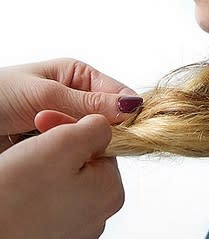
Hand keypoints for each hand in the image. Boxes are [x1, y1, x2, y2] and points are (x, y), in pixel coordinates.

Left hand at [0, 58, 141, 148]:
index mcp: (79, 77)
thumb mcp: (45, 95)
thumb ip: (88, 104)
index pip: (118, 95)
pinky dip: (65, 161)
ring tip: (47, 143)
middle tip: (67, 135)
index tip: (122, 131)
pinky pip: (72, 158)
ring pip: (89, 143)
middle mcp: (77, 101)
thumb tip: (132, 106)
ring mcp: (65, 127)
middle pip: (107, 124)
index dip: (125, 114)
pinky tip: (53, 160)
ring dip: (75, 148)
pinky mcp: (54, 150)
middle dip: (92, 133)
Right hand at [0, 114, 124, 238]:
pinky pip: (43, 213)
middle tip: (29, 149)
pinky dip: (30, 201)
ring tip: (19, 175)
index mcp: (111, 194)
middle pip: (83, 170)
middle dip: (58, 154)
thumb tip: (104, 128)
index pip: (102, 148)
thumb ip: (95, 129)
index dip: (73, 131)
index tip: (45, 125)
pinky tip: (14, 197)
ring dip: (43, 176)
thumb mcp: (63, 144)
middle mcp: (96, 221)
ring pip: (62, 192)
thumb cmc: (17, 194)